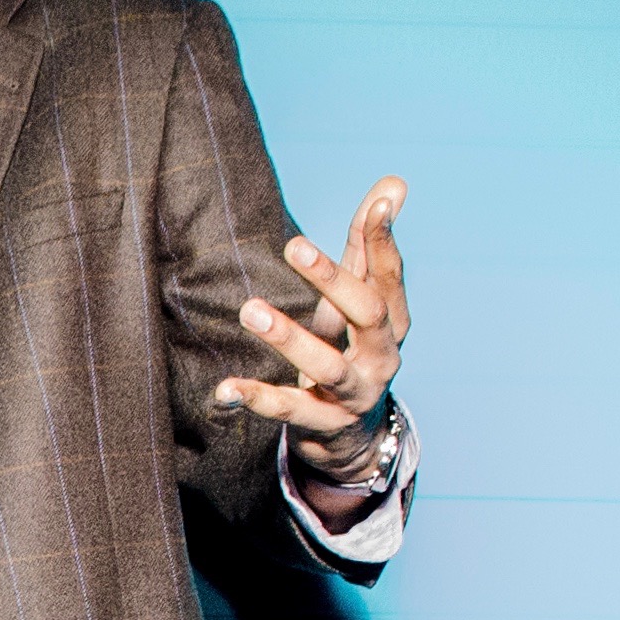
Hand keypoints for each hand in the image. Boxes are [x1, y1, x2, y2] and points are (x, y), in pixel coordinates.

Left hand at [213, 179, 412, 511]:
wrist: (352, 437)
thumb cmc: (351, 350)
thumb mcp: (359, 300)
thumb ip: (367, 246)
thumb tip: (395, 182)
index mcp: (392, 322)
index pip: (390, 277)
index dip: (384, 241)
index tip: (379, 205)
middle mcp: (382, 358)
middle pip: (367, 315)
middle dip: (333, 279)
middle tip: (292, 243)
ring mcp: (354, 394)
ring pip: (326, 365)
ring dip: (288, 337)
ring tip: (250, 310)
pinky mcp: (322, 424)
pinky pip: (288, 410)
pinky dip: (256, 399)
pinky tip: (225, 388)